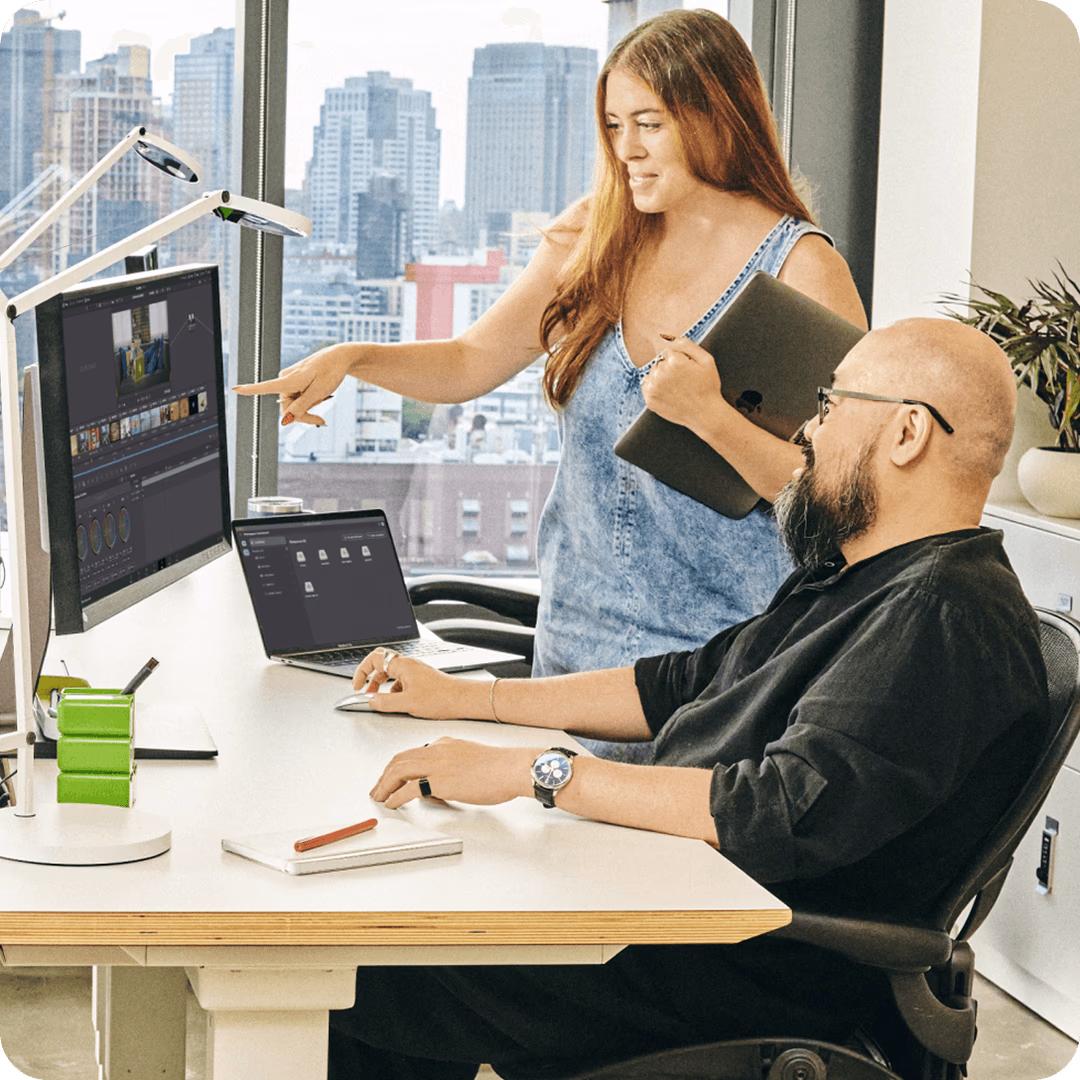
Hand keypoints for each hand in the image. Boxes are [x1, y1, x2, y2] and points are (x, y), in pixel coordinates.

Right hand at [233, 342, 353, 426]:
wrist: (339, 358)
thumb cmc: (330, 371)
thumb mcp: (319, 392)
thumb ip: (302, 406)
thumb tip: (286, 419)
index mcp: (290, 380)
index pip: (266, 387)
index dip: (250, 390)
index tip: (235, 389)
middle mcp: (285, 379)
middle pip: (287, 409)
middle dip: (303, 415)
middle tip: (321, 420)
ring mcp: (290, 381)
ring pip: (294, 405)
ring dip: (309, 407)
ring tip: (322, 396)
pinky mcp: (295, 382)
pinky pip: (299, 399)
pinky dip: (309, 401)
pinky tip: (319, 393)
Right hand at [352, 648, 472, 719]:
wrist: (462, 700)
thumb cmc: (441, 697)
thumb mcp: (407, 703)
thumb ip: (385, 702)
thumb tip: (370, 701)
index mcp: (403, 665)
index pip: (374, 659)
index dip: (361, 671)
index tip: (357, 685)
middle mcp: (409, 665)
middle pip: (382, 665)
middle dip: (370, 678)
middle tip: (365, 691)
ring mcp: (416, 672)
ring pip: (392, 674)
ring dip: (382, 685)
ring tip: (380, 699)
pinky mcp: (421, 680)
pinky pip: (402, 682)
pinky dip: (395, 691)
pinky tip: (398, 702)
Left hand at [370, 737, 535, 808]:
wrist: (511, 768)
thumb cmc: (500, 767)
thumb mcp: (470, 760)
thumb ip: (452, 768)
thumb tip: (440, 788)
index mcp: (445, 744)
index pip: (413, 752)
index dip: (398, 766)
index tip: (392, 777)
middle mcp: (437, 750)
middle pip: (400, 759)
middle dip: (384, 774)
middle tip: (378, 788)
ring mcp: (437, 765)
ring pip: (398, 770)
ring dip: (384, 785)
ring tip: (379, 797)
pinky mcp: (440, 781)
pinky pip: (408, 789)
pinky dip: (395, 797)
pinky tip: (392, 804)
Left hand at [641, 335, 732, 437]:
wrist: (705, 414)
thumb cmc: (708, 386)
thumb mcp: (706, 360)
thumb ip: (687, 344)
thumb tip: (667, 337)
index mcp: (674, 361)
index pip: (670, 351)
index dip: (681, 360)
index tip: (689, 371)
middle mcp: (661, 373)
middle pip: (660, 362)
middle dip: (670, 368)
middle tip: (684, 382)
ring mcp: (653, 387)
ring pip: (653, 373)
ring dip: (662, 378)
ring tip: (677, 389)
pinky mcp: (649, 399)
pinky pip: (647, 385)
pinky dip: (655, 388)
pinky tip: (668, 394)